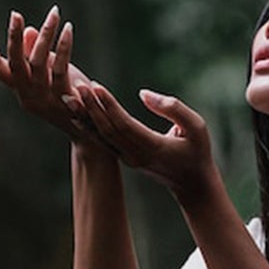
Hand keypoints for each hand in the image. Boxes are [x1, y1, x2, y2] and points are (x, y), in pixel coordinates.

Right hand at [0, 8, 105, 150]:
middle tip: (15, 14)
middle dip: (13, 38)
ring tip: (54, 13)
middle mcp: (27, 95)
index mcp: (19, 88)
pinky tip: (68, 29)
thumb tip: (29, 30)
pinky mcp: (64, 99)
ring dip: (46, 34)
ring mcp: (45, 99)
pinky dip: (64, 45)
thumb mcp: (49, 74)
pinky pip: (61, 67)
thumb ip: (37, 56)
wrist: (89, 130)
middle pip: (15, 63)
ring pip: (39, 62)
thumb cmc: (67, 97)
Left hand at [69, 80, 217, 204]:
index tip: (95, 85)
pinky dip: (91, 126)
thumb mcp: (197, 126)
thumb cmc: (198, 151)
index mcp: (152, 147)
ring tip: (70, 96)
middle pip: (107, 129)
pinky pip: (104, 140)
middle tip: (77, 85)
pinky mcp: (126, 158)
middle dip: (91, 107)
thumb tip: (143, 94)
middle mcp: (135, 155)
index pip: (123, 124)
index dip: (108, 105)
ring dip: (86, 116)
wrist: (193, 184)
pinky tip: (78, 114)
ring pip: (102, 135)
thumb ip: (173, 108)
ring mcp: (129, 159)